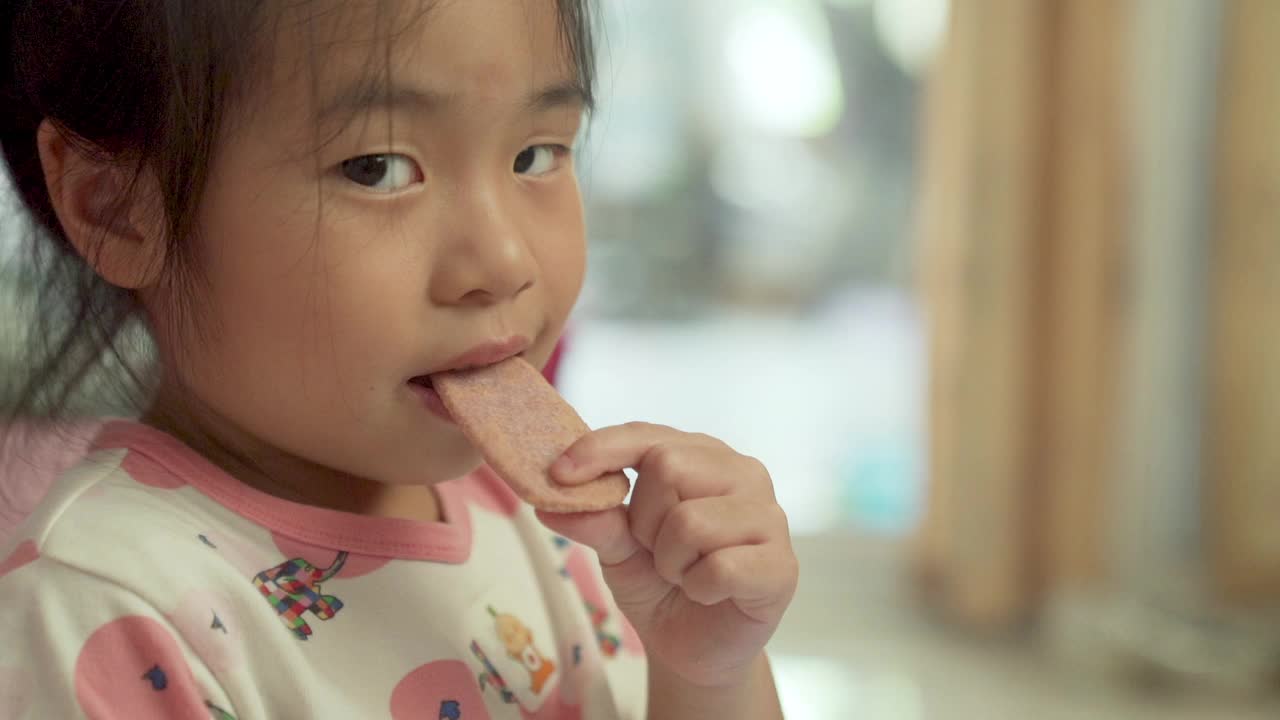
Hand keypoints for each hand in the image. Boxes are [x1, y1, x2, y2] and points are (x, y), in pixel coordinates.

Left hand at [536, 422, 798, 688]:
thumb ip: (595, 520)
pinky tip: (709, 594)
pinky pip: (719, 567)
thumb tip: (551, 503)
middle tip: (657, 551)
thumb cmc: (661, 584)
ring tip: (684, 574)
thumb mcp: (617, 549)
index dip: (601, 449)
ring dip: (670, 562)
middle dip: (644, 521)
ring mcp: (770, 517)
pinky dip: (698, 588)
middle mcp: (743, 473)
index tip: (559, 474)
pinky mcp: (781, 565)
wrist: (695, 649)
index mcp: (704, 456)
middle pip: (668, 466)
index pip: (648, 435)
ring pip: (691, 520)